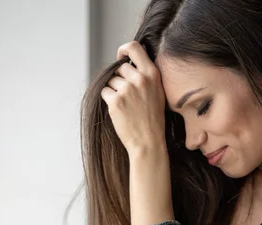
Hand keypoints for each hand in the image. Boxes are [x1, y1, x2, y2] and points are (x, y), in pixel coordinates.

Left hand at [100, 41, 166, 155]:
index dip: (123, 49)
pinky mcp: (115, 101)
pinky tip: (119, 110)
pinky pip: (104, 92)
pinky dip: (108, 100)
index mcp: (152, 74)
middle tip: (127, 96)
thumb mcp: (157, 91)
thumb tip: (126, 63)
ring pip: (111, 81)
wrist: (148, 141)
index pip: (134, 47)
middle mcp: (140, 79)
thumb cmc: (152, 118)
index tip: (120, 57)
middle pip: (120, 68)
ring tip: (126, 106)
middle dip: (120, 79)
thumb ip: (145, 76)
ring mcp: (127, 90)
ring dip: (113, 91)